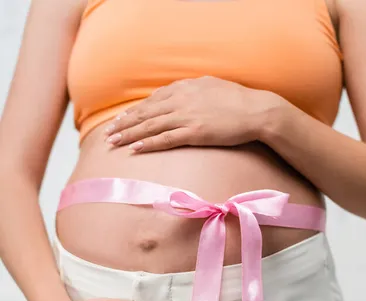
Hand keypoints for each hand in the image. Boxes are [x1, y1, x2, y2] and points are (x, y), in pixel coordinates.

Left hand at [104, 76, 281, 152]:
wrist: (257, 111)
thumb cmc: (238, 101)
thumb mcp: (212, 87)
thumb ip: (193, 90)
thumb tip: (181, 93)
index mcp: (185, 88)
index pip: (153, 100)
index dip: (135, 111)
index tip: (121, 119)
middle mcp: (182, 100)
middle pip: (146, 113)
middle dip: (124, 123)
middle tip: (108, 133)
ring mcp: (187, 116)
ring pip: (150, 126)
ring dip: (129, 134)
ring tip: (113, 142)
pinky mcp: (194, 132)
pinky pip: (165, 139)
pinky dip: (148, 143)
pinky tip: (134, 148)